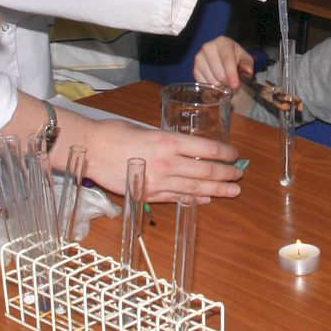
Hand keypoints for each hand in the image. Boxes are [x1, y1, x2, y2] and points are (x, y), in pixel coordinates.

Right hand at [76, 117, 242, 202]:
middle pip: (206, 171)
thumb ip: (167, 141)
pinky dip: (194, 199)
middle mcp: (168, 163)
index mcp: (169, 142)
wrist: (91, 150)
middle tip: (239, 175)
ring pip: (196, 188)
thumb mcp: (146, 130)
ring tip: (233, 191)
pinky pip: (177, 198)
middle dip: (226, 173)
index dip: (224, 152)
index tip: (234, 154)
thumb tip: (185, 149)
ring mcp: (160, 182)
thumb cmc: (115, 134)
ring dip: (218, 190)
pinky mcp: (149, 195)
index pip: (207, 148)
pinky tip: (206, 199)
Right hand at [193, 36, 254, 89]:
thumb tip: (247, 71)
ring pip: (211, 81)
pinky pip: (203, 84)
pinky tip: (216, 82)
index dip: (231, 75)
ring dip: (220, 86)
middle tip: (232, 84)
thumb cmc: (234, 56)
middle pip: (219, 74)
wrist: (221, 54)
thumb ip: (247, 64)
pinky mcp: (194, 68)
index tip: (235, 86)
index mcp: (222, 43)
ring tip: (224, 81)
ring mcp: (199, 58)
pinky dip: (211, 87)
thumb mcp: (244, 58)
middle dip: (227, 83)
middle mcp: (208, 48)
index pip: (227, 60)